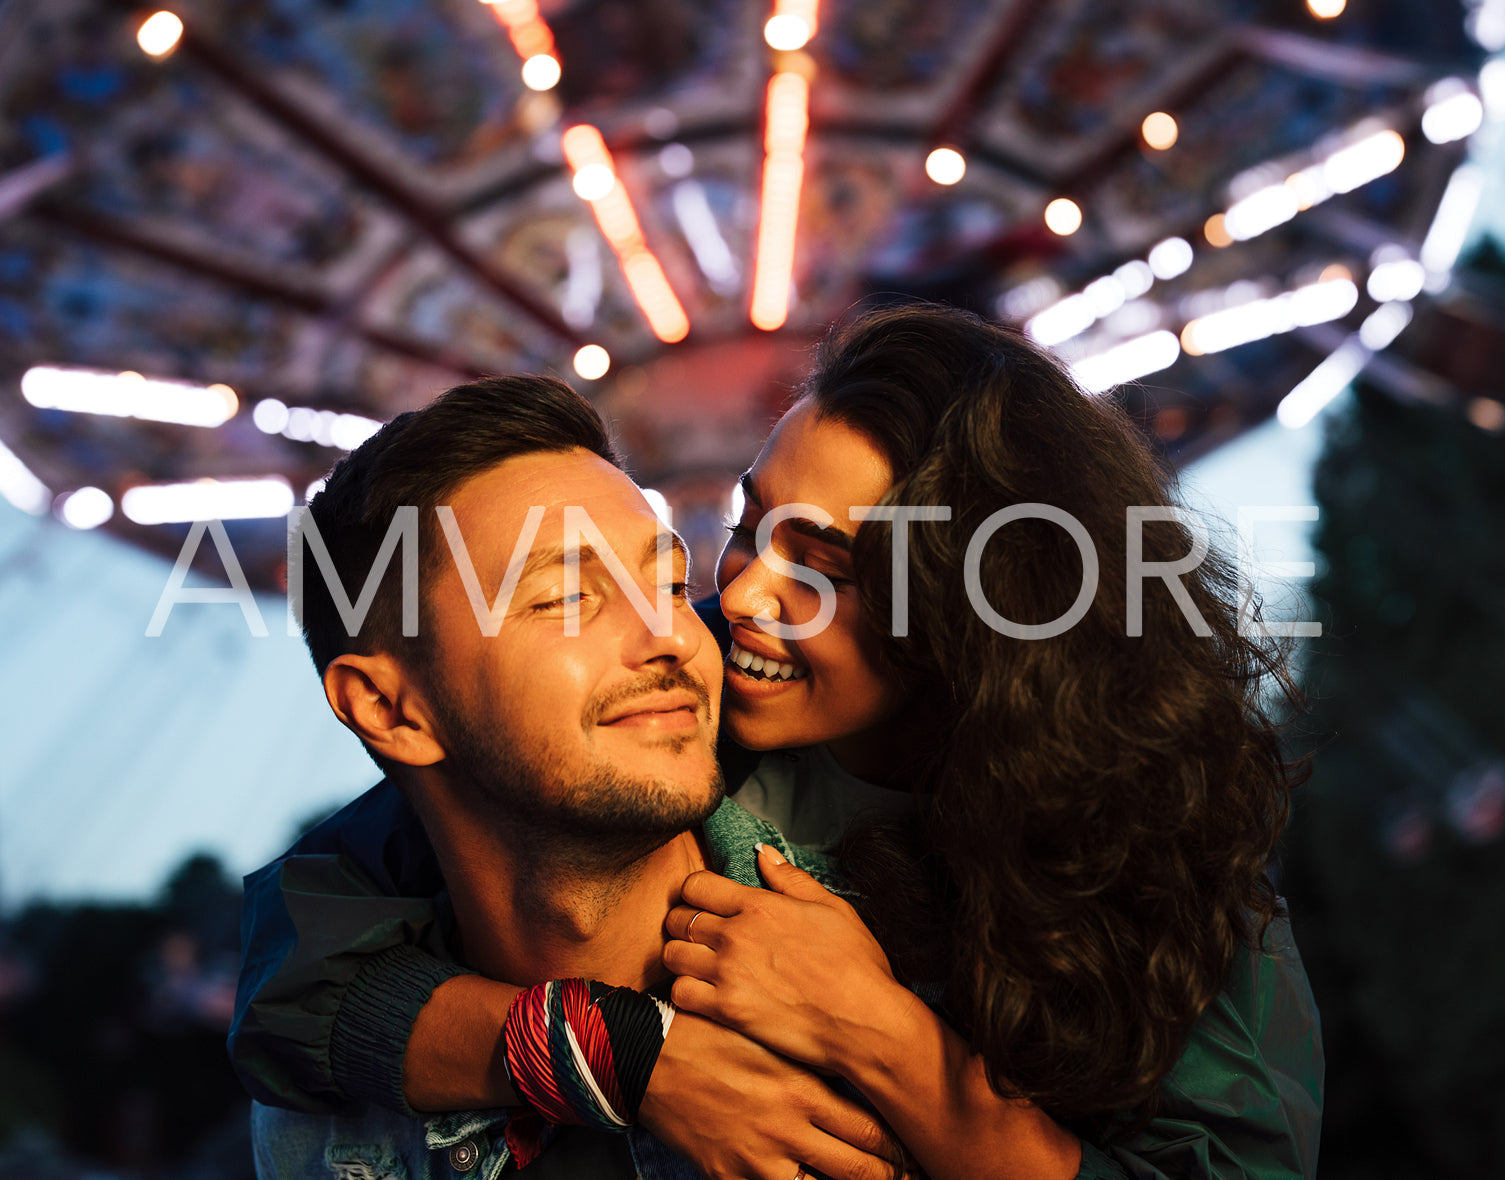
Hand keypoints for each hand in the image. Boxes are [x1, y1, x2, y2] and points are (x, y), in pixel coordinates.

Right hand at [638, 1008, 899, 1179]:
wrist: (650, 1055)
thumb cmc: (713, 1036)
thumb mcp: (770, 1041)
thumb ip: (811, 1068)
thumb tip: (855, 1082)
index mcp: (801, 1089)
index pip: (869, 1131)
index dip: (899, 1152)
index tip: (917, 1159)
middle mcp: (786, 1128)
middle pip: (857, 1169)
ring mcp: (756, 1159)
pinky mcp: (726, 1177)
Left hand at [662, 844, 919, 1076]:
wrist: (864, 1022)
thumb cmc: (855, 964)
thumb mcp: (831, 908)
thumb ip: (790, 879)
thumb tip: (762, 853)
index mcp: (759, 905)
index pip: (696, 885)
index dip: (694, 892)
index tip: (703, 903)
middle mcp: (736, 935)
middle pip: (677, 918)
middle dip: (682, 922)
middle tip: (697, 935)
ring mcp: (728, 973)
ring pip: (672, 954)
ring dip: (680, 957)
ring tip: (697, 964)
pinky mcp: (727, 1010)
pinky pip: (679, 993)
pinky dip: (685, 992)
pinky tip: (703, 993)